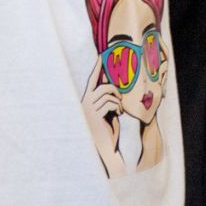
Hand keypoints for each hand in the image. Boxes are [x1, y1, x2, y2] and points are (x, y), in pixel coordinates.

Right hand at [82, 56, 125, 176]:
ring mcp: (88, 109)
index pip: (91, 80)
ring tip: (119, 111)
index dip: (97, 68)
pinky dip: (118, 107)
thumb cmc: (105, 132)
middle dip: (115, 90)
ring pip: (108, 94)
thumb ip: (105, 100)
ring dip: (118, 101)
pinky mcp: (94, 115)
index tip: (102, 56)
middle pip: (103, 86)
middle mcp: (84, 103)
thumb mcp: (105, 113)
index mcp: (85, 101)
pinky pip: (110, 102)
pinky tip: (119, 115)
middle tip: (120, 101)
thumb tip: (113, 86)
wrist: (103, 149)